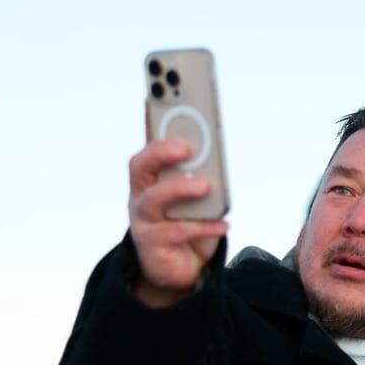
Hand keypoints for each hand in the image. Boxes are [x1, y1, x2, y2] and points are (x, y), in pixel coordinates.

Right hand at [127, 137, 228, 306]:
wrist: (181, 269)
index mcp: (151, 177)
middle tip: (186, 148)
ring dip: (179, 190)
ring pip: (153, 200)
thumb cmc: (189, 223)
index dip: (150, 120)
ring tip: (205, 186)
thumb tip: (213, 154)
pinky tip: (223, 224)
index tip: (157, 95)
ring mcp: (143, 220)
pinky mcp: (153, 245)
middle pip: (140, 167)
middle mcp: (141, 194)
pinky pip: (177, 233)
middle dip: (160, 152)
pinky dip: (203, 227)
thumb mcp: (197, 197)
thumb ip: (201, 175)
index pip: (148, 142)